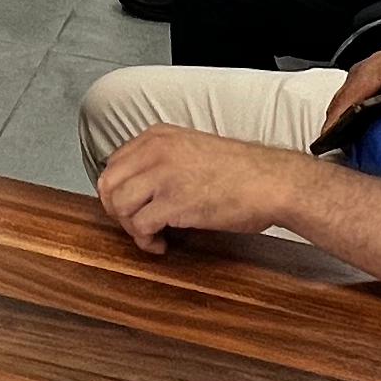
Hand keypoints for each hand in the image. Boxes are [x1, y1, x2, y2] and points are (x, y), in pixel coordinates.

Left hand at [95, 127, 303, 254]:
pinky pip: (140, 227)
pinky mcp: (174, 203)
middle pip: (108, 185)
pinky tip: (163, 244)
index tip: (132, 207)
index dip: (118, 191)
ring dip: (132, 229)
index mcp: (158, 136)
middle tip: (137, 225)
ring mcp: (163, 176)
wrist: (272, 182)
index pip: (114, 164)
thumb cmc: (241, 171)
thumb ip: (162, 160)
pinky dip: (147, 242)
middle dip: (118, 211)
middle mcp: (155, 151)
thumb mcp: (193, 148)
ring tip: (152, 236)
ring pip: (119, 207)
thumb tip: (138, 187)